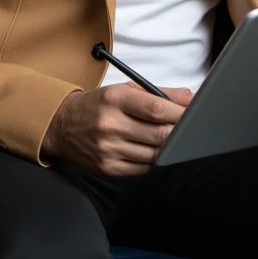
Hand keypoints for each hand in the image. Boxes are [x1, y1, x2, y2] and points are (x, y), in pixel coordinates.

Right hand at [40, 80, 192, 175]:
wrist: (63, 125)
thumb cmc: (100, 105)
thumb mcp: (124, 90)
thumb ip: (159, 93)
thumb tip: (189, 97)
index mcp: (115, 99)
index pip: (156, 108)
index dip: (180, 113)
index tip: (194, 113)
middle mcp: (110, 124)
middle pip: (158, 134)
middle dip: (178, 132)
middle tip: (189, 128)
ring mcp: (108, 149)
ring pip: (153, 154)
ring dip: (166, 147)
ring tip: (168, 138)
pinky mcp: (107, 168)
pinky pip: (142, 168)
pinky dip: (151, 159)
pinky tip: (149, 149)